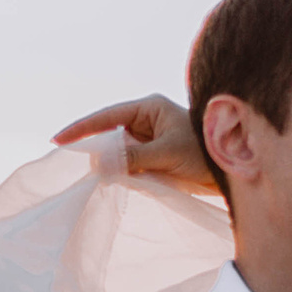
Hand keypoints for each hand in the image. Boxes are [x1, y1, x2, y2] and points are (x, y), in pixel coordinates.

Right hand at [54, 95, 218, 194]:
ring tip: (97, 179)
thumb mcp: (167, 154)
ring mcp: (149, 140)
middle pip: (109, 135)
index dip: (82, 129)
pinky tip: (115, 183)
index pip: (106, 117)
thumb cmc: (205, 152)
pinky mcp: (153, 158)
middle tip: (80, 170)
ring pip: (117, 153)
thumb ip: (132, 158)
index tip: (58, 141)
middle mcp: (146, 121)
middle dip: (95, 151)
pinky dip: (121, 174)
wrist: (233, 169)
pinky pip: (128, 165)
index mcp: (148, 108)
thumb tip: (98, 166)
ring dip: (109, 166)